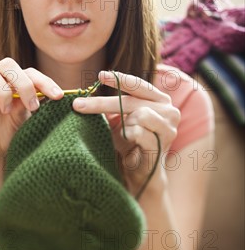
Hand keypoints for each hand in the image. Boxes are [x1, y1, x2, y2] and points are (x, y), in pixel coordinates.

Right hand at [0, 58, 63, 181]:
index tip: (58, 96)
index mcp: (13, 83)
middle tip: (31, 105)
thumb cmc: (8, 136)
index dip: (44, 81)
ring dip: (1, 90)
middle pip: (8, 65)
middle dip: (23, 83)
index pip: (29, 73)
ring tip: (6, 111)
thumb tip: (52, 93)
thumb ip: (32, 103)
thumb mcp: (24, 119)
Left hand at [72, 70, 180, 196]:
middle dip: (102, 103)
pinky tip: (127, 141)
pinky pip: (138, 132)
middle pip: (130, 101)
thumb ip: (113, 104)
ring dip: (122, 124)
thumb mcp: (120, 120)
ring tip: (122, 134)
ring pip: (138, 114)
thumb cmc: (130, 144)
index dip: (120, 79)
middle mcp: (170, 111)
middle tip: (78, 105)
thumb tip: (86, 91)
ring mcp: (169, 128)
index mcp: (161, 101)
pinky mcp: (162, 144)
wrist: (140, 174)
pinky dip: (128, 135)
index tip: (100, 75)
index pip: (139, 85)